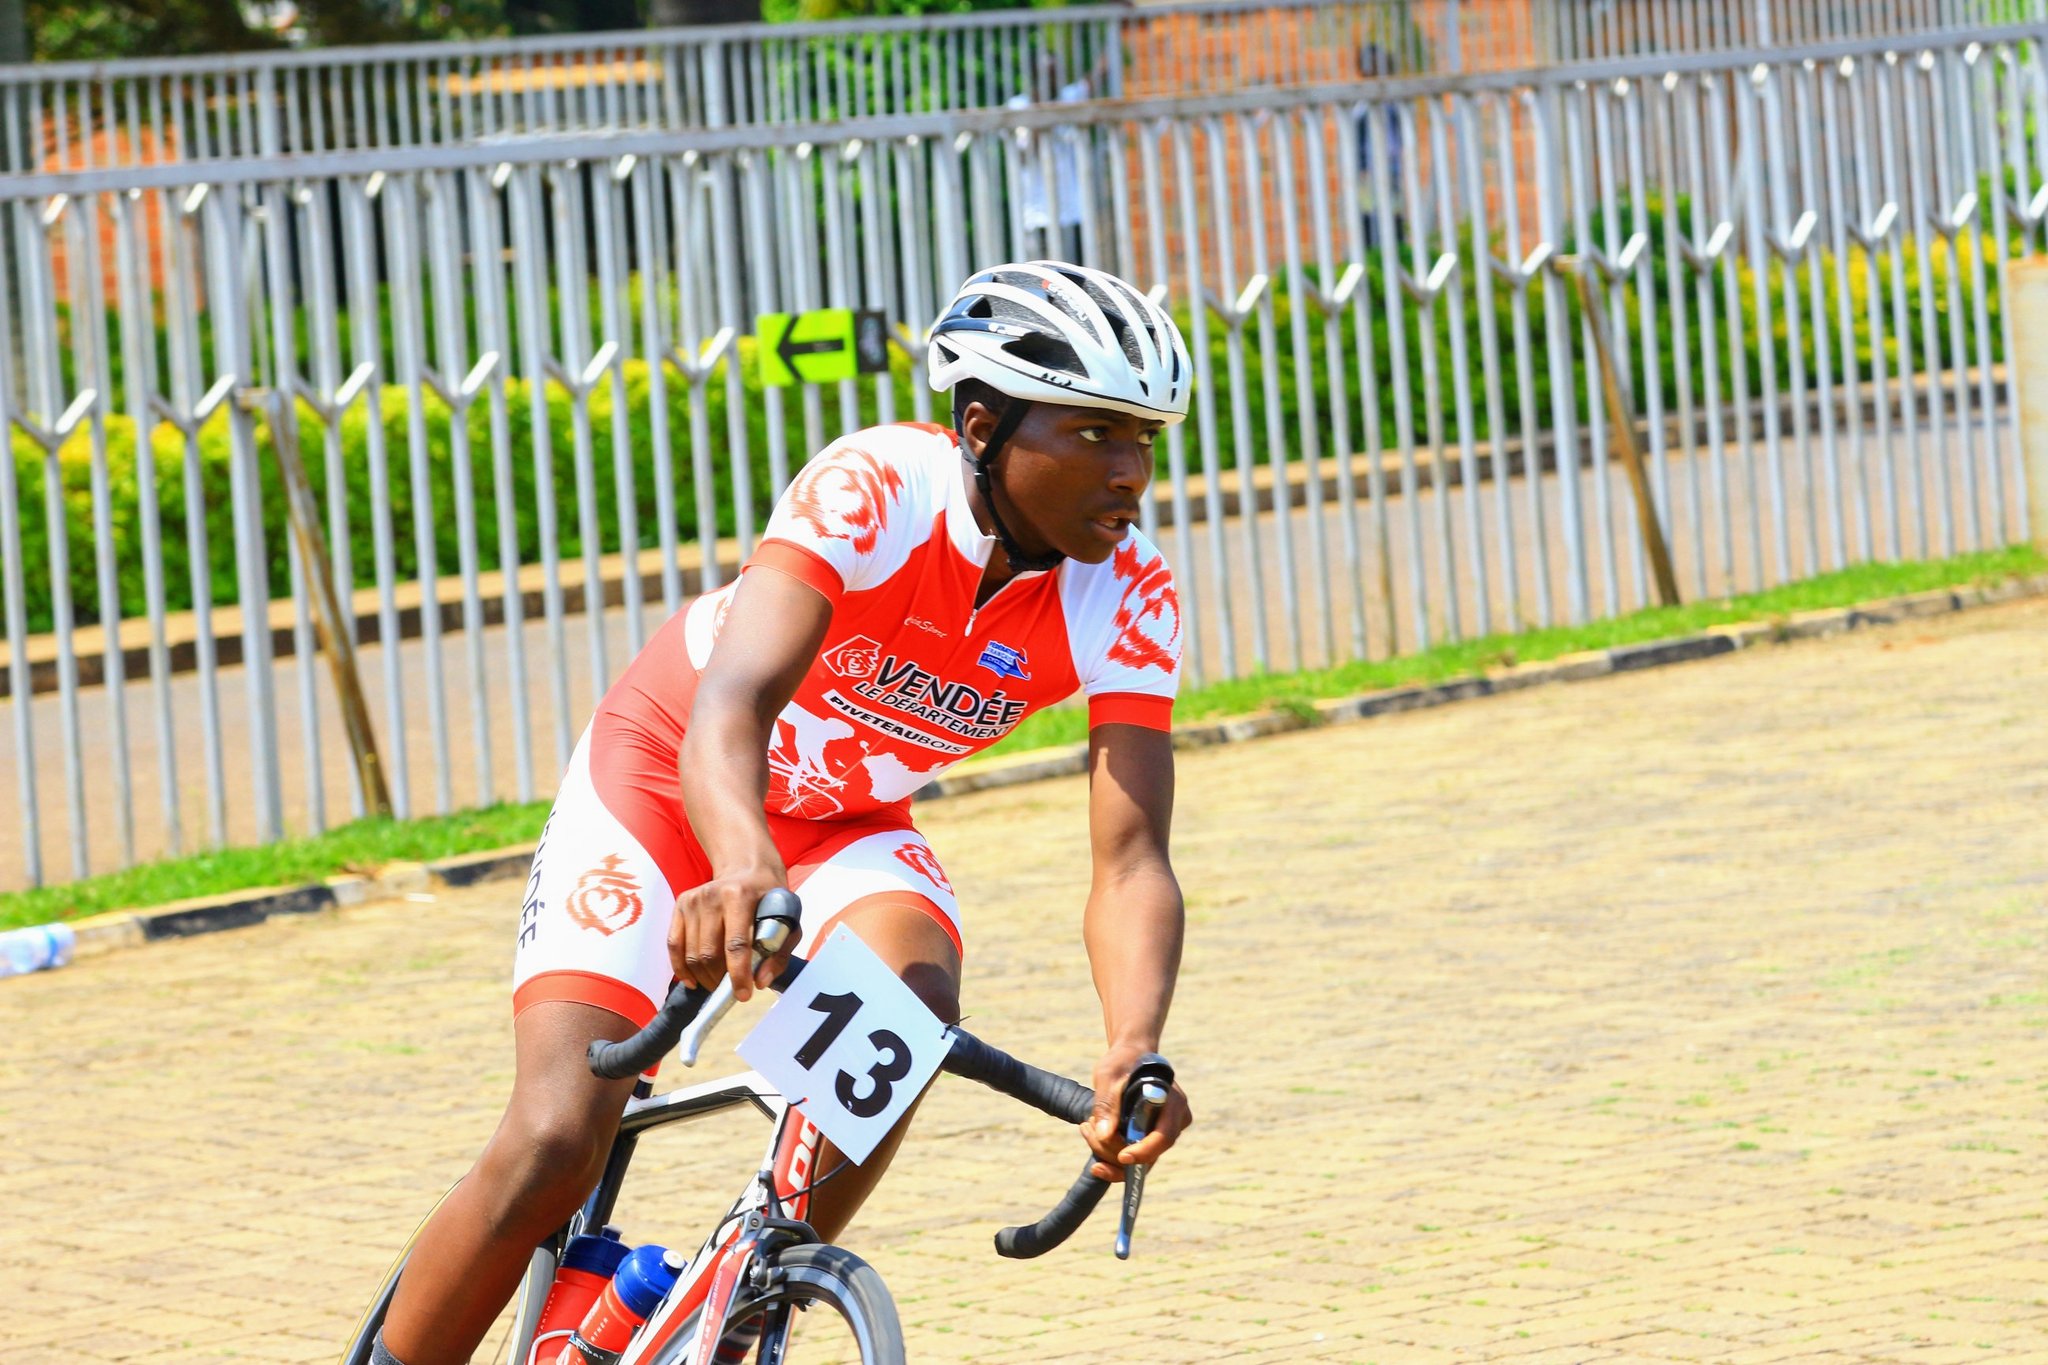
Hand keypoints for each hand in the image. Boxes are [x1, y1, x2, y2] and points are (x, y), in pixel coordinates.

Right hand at [668, 869, 797, 1001]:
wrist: (746, 868)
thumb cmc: (769, 898)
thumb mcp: (787, 920)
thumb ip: (778, 953)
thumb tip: (760, 981)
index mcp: (741, 896)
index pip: (736, 944)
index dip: (739, 974)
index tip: (744, 995)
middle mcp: (712, 896)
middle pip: (709, 953)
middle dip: (720, 979)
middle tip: (732, 988)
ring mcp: (693, 900)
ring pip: (691, 954)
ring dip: (705, 977)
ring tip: (719, 981)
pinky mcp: (680, 905)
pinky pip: (674, 945)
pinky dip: (681, 968)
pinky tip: (693, 980)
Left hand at [1082, 1042, 1191, 1182]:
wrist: (1130, 1056)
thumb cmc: (1122, 1061)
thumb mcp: (1109, 1076)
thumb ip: (1107, 1103)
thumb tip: (1104, 1134)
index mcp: (1173, 1102)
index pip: (1164, 1137)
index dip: (1144, 1152)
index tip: (1122, 1156)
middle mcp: (1175, 1121)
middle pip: (1149, 1155)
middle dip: (1113, 1151)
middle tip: (1087, 1128)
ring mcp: (1164, 1131)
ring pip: (1138, 1160)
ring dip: (1107, 1150)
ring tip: (1087, 1125)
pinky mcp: (1151, 1137)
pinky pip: (1133, 1155)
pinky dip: (1110, 1150)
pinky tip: (1092, 1134)